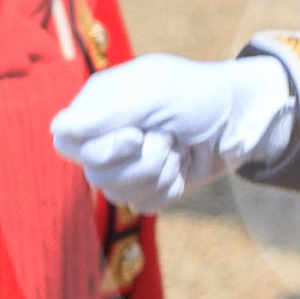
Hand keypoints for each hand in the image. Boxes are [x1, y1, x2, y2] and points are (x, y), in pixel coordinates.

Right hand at [50, 54, 295, 214]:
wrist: (241, 120)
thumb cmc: (200, 95)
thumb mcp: (157, 94)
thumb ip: (108, 112)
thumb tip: (57, 129)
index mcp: (99, 104)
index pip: (66, 140)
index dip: (100, 148)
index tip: (135, 138)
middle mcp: (106, 134)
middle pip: (95, 174)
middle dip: (143, 161)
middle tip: (169, 138)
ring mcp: (126, 162)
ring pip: (119, 194)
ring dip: (160, 172)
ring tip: (179, 148)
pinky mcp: (148, 184)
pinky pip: (143, 204)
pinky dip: (170, 188)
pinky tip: (182, 167)